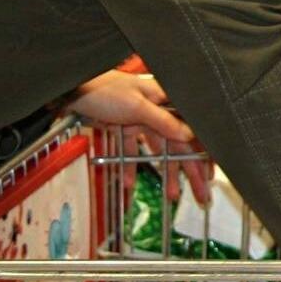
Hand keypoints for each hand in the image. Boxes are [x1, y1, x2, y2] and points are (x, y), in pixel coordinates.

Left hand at [66, 70, 212, 203]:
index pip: (194, 129)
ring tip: (173, 194)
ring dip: (166, 173)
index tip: (209, 175)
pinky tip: (131, 183)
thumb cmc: (104, 88)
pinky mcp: (126, 125)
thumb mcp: (137, 106)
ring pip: (161, 150)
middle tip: (201, 194)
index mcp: (168, 99)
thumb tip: (188, 135)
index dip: (204, 153)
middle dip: (190, 171)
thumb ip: (163, 121)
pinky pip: (134, 150)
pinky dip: (132, 167)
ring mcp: (142, 118)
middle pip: (181, 144)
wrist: (71, 87)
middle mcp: (159, 109)